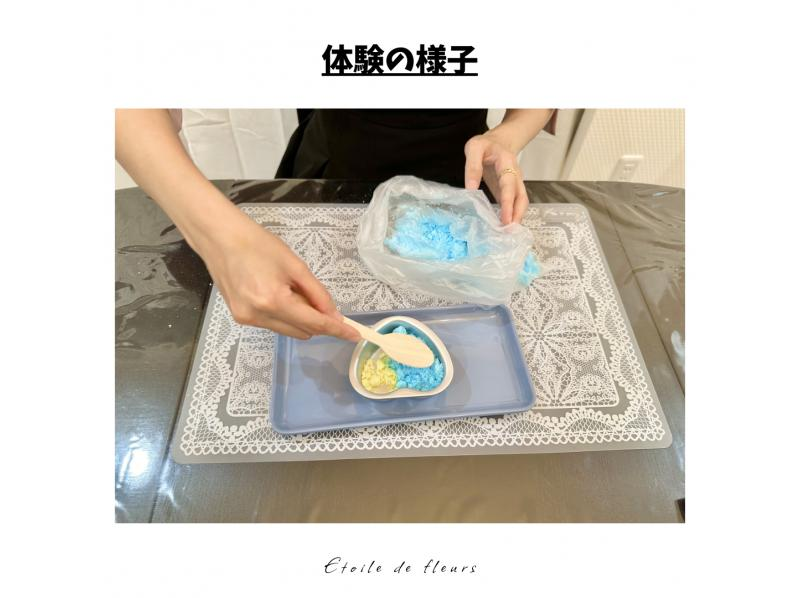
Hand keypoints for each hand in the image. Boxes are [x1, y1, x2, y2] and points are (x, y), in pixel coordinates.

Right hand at [197, 213, 360, 341]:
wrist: (220, 238)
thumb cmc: (258, 244)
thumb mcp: (295, 265)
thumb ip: (317, 293)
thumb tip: (334, 315)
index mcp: (274, 301)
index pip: (314, 324)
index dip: (337, 330)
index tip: (355, 335)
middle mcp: (259, 317)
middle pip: (303, 332)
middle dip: (317, 320)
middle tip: (315, 295)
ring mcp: (247, 320)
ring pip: (288, 330)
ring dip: (299, 317)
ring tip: (288, 288)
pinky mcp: (240, 318)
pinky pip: (273, 324)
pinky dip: (284, 315)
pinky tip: (275, 292)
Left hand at [464, 132, 529, 224]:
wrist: (497, 142)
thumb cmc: (485, 145)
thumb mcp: (474, 148)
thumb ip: (472, 167)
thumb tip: (470, 189)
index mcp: (507, 163)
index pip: (509, 185)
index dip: (508, 203)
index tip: (505, 219)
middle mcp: (515, 175)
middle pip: (521, 198)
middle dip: (517, 215)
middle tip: (509, 232)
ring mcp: (515, 184)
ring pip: (521, 203)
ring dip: (516, 218)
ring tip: (507, 234)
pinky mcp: (509, 191)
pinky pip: (513, 204)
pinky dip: (511, 216)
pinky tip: (503, 227)